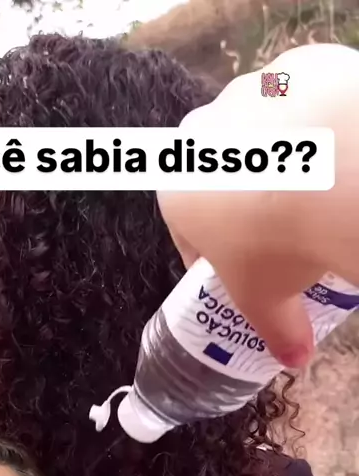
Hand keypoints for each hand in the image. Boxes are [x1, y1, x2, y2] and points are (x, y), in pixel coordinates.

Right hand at [158, 43, 358, 366]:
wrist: (335, 169)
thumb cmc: (277, 244)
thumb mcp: (270, 299)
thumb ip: (275, 331)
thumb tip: (292, 361)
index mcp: (177, 195)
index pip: (192, 237)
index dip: (218, 263)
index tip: (245, 276)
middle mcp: (200, 138)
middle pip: (223, 184)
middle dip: (247, 212)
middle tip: (285, 240)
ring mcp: (246, 96)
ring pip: (262, 141)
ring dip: (281, 166)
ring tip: (318, 197)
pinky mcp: (294, 70)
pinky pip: (306, 105)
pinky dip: (321, 128)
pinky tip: (342, 153)